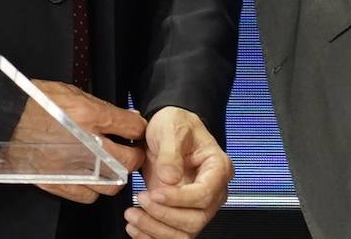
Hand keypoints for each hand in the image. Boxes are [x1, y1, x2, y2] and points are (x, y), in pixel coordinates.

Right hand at [22, 80, 146, 204]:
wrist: (5, 120)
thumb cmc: (35, 102)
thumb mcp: (72, 93)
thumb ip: (102, 107)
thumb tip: (126, 118)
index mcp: (89, 116)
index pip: (132, 127)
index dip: (138, 128)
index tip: (136, 130)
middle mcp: (84, 144)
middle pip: (128, 160)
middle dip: (135, 155)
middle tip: (132, 150)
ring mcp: (73, 167)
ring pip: (113, 183)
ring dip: (117, 175)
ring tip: (113, 165)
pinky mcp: (59, 183)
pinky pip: (90, 195)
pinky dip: (94, 188)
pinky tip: (92, 176)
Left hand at [125, 107, 231, 237]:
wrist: (166, 130)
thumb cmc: (175, 123)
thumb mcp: (171, 127)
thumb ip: (170, 152)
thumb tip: (170, 178)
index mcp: (217, 167)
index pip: (205, 194)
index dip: (180, 199)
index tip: (157, 192)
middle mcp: (212, 190)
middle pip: (196, 219)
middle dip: (164, 215)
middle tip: (141, 198)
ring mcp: (198, 205)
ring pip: (184, 233)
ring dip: (155, 230)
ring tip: (132, 215)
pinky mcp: (183, 214)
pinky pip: (173, 236)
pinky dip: (152, 236)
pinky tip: (136, 227)